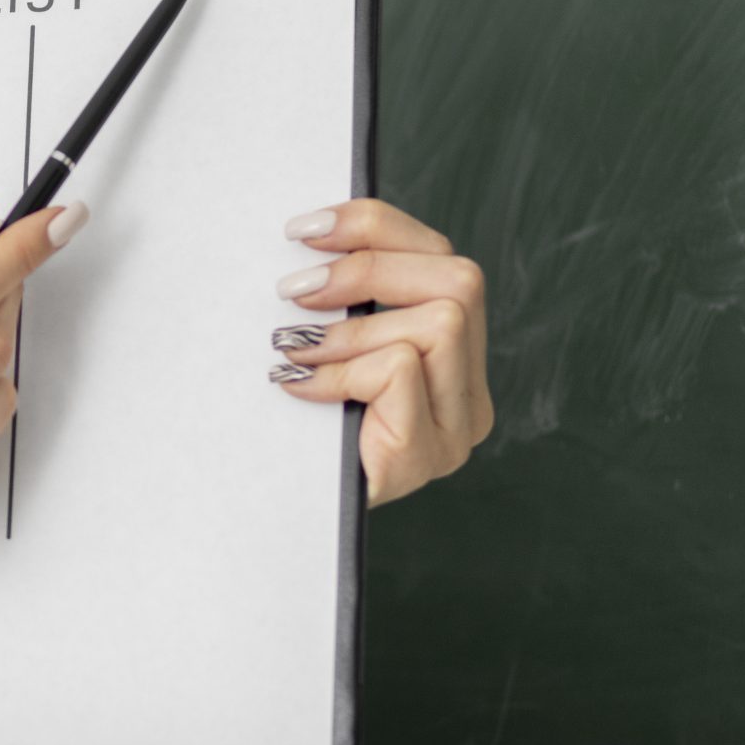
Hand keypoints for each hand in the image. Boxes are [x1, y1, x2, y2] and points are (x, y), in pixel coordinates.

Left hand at [265, 198, 491, 505]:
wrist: (277, 517)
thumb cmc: (295, 427)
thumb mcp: (324, 348)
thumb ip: (342, 302)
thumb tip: (308, 234)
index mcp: (452, 356)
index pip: (443, 259)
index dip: (377, 227)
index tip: (307, 227)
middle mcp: (467, 392)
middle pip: (459, 281)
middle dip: (368, 268)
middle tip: (295, 289)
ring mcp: (455, 429)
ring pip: (441, 322)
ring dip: (352, 329)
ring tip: (294, 350)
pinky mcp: (427, 455)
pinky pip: (399, 372)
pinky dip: (340, 370)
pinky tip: (298, 386)